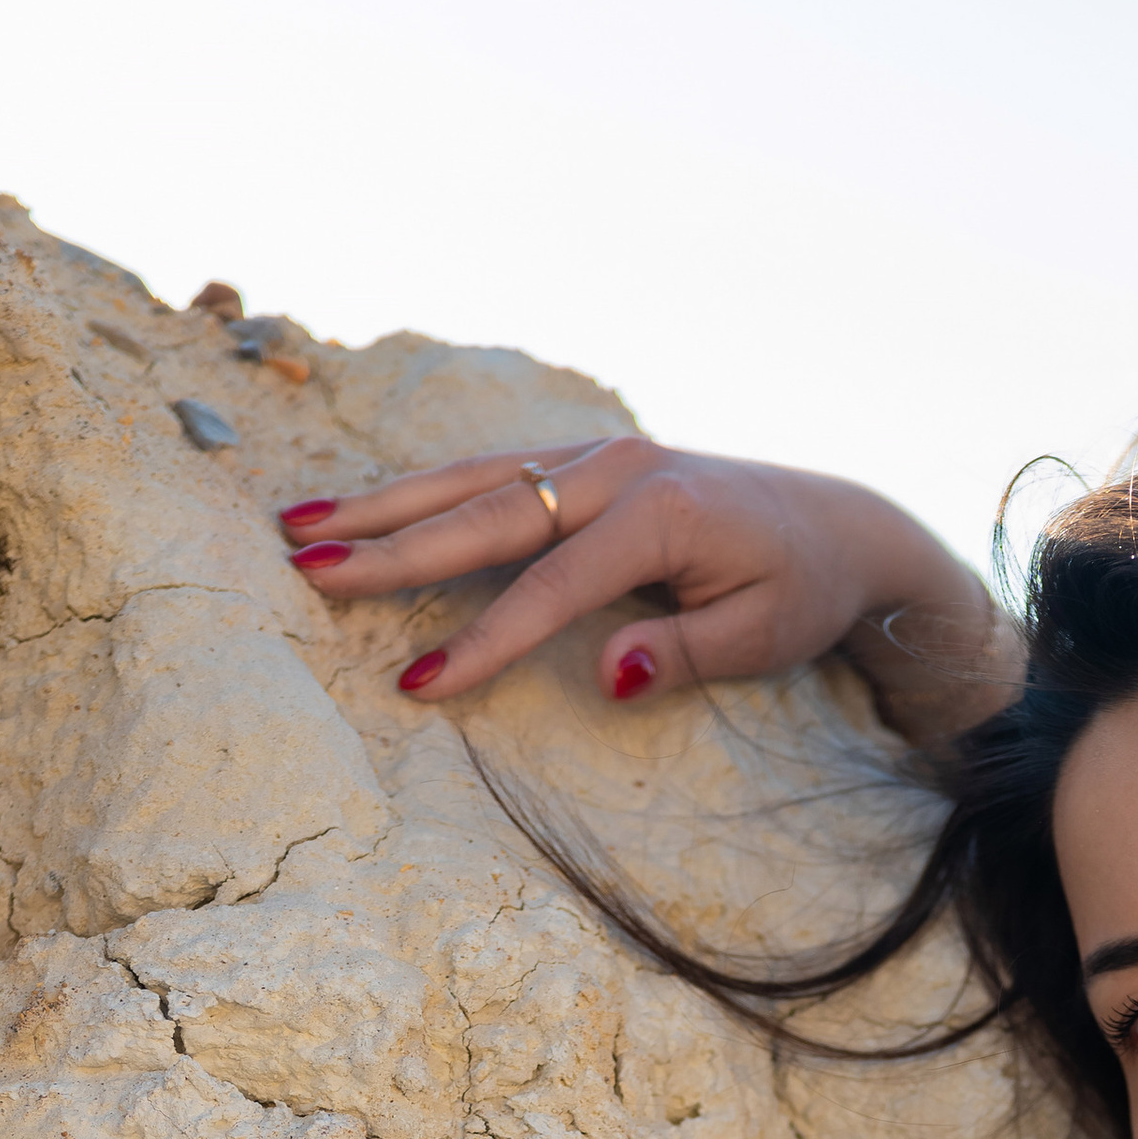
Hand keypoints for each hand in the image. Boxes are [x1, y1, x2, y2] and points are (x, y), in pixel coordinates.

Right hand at [276, 435, 1011, 732]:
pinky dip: (425, 489)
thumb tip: (604, 674)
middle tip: (306, 568)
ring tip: (299, 524)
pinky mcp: (586, 460)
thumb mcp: (762, 637)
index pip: (550, 586)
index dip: (484, 639)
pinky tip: (369, 507)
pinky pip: (491, 471)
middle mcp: (616, 470)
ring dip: (385, 504)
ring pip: (472, 478)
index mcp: (658, 515)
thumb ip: (682, 655)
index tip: (420, 682)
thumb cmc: (802, 590)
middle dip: (391, 546)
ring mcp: (597, 455)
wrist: (838, 524)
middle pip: (485, 512)